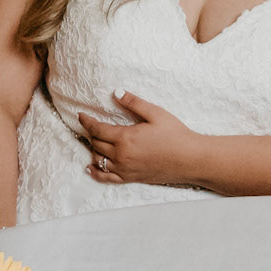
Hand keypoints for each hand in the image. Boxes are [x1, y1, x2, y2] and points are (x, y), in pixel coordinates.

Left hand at [78, 92, 196, 185]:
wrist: (189, 159)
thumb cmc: (175, 134)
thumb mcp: (155, 113)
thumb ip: (134, 103)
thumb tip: (116, 92)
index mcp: (125, 138)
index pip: (97, 129)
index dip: (86, 121)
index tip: (81, 115)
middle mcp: (121, 155)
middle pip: (96, 143)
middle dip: (91, 133)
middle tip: (91, 124)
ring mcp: (125, 169)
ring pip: (99, 159)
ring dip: (93, 149)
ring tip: (94, 141)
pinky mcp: (130, 178)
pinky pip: (106, 178)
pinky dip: (96, 172)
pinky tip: (91, 167)